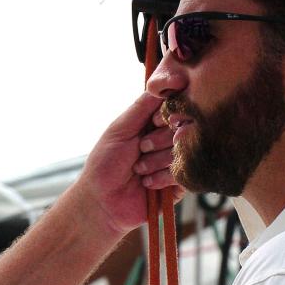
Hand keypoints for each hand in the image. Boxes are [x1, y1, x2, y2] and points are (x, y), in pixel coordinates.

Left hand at [77, 91, 184, 235]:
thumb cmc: (104, 164)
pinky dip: (162, 177)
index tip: (151, 124)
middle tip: (139, 150)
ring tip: (138, 170)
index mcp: (153, 124)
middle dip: (156, 141)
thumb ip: (141, 106)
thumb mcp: (120, 129)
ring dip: (156, 161)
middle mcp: (166, 140)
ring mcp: (174, 161)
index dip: (165, 116)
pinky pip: (183, 174)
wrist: (101, 202)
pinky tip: (146, 183)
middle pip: (181, 129)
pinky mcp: (180, 184)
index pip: (174, 108)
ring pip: (182, 152)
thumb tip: (165, 82)